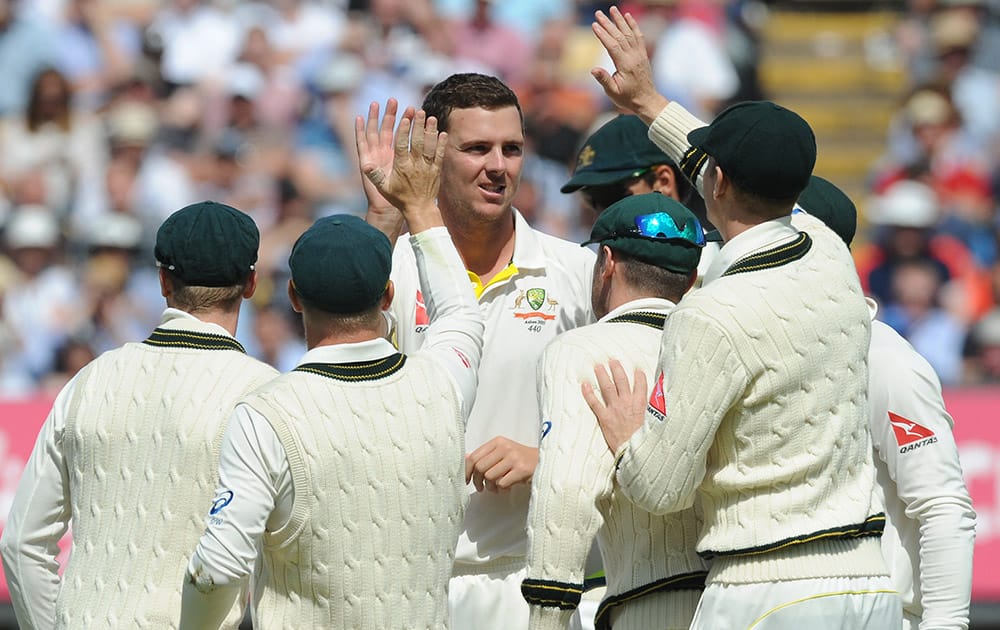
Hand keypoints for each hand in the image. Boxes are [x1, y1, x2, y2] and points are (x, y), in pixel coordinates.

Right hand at [356, 103, 446, 232]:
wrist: (419, 209)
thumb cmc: (400, 198)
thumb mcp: (384, 188)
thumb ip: (375, 175)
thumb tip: (366, 165)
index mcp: (401, 166)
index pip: (401, 145)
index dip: (403, 131)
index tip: (405, 118)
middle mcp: (415, 165)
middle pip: (417, 142)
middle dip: (418, 126)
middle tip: (420, 111)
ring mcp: (427, 167)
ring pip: (429, 146)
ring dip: (431, 131)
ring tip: (432, 118)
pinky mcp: (436, 170)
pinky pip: (440, 155)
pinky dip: (441, 144)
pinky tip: (443, 133)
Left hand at [465, 437, 538, 492]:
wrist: (544, 462)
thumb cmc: (521, 459)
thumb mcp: (502, 453)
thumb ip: (485, 455)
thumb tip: (465, 458)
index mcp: (497, 442)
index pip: (474, 457)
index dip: (467, 471)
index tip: (467, 480)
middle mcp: (504, 447)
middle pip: (480, 467)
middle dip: (478, 481)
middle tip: (481, 488)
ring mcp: (513, 458)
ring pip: (489, 476)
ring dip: (491, 487)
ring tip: (497, 488)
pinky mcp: (521, 469)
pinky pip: (502, 483)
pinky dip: (501, 489)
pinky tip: (507, 488)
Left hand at [581, 359, 647, 453]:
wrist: (636, 452)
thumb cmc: (646, 440)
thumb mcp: (656, 423)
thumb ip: (655, 412)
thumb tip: (661, 406)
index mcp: (642, 403)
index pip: (641, 384)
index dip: (639, 376)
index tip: (637, 369)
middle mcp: (627, 402)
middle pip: (621, 381)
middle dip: (616, 369)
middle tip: (612, 360)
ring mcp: (615, 409)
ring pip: (607, 387)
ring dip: (602, 375)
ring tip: (598, 366)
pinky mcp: (605, 417)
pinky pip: (595, 403)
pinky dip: (588, 393)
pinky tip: (584, 385)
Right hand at [590, 7, 667, 122]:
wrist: (647, 100)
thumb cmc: (628, 98)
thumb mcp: (613, 93)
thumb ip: (604, 80)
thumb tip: (593, 69)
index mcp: (625, 65)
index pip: (612, 46)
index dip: (603, 34)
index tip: (594, 25)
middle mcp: (633, 57)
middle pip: (619, 36)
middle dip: (608, 23)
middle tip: (598, 13)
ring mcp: (639, 54)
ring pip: (629, 33)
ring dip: (620, 20)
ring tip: (612, 9)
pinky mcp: (642, 54)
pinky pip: (638, 36)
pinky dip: (633, 25)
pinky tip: (628, 17)